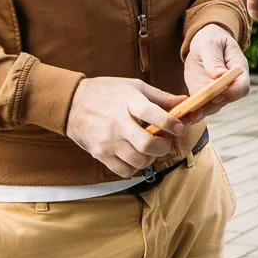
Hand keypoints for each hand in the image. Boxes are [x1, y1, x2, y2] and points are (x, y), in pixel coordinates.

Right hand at [65, 77, 185, 178]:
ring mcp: (108, 141)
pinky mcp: (100, 154)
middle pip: (146, 145)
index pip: (152, 114)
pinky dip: (134, 167)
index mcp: (128, 102)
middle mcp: (117, 123)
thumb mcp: (133, 86)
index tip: (179, 128)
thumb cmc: (106, 92)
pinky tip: (134, 156)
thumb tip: (185, 102)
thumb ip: (160, 97)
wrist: (71, 103)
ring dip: (150, 158)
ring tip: (148, 149)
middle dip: (163, 147)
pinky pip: (124, 170)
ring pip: (138, 161)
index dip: (170, 122)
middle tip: (164, 142)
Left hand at [183, 24, 250, 121]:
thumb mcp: (210, 44)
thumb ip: (214, 60)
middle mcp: (230, 85)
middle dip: (210, 107)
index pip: (242, 87)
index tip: (218, 94)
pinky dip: (189, 112)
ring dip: (198, 113)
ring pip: (211, 107)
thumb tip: (219, 75)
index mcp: (238, 70)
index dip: (232, 93)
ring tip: (184, 118)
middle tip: (195, 112)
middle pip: (225, 101)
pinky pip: (199, 106)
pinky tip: (178, 116)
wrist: (203, 42)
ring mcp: (217, 92)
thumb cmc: (211, 39)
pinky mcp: (203, 95)